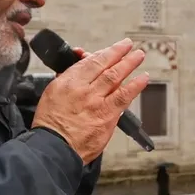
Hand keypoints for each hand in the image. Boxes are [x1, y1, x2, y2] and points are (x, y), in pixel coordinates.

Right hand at [31, 38, 148, 162]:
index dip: (105, 53)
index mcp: (68, 83)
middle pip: (105, 66)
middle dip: (119, 53)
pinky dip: (135, 86)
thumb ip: (68, 80)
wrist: (54, 148)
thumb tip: (81, 69)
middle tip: (129, 46)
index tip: (114, 48)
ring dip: (129, 64)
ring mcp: (96, 103)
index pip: (90, 62)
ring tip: (138, 56)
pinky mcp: (107, 117)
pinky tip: (143, 79)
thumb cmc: (51, 125)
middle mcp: (83, 90)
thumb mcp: (52, 94)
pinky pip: (124, 98)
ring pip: (115, 77)